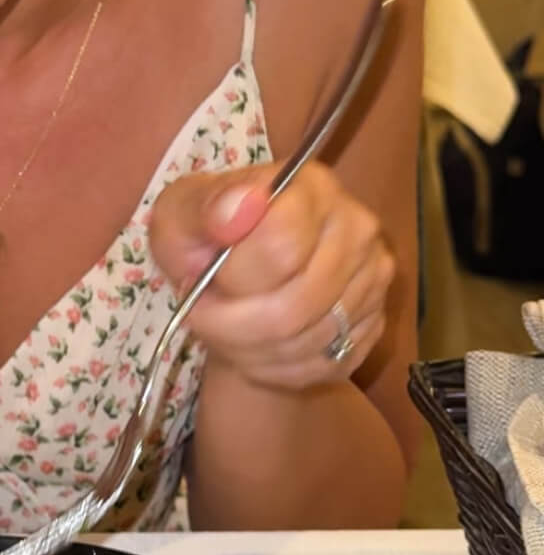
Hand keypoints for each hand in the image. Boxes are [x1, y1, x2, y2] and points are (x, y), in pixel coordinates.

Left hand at [148, 161, 393, 388]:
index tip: (200, 275)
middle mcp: (356, 229)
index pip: (280, 245)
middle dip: (230, 324)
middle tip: (202, 314)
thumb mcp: (181, 213)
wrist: (234, 273)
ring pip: (304, 342)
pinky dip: (274, 367)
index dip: (231, 275)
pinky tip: (252, 345)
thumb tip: (242, 206)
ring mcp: (371, 279)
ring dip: (246, 349)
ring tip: (222, 329)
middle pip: (292, 306)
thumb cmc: (206, 236)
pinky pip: (321, 365)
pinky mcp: (373, 324)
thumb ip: (203, 209)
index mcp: (310, 188)